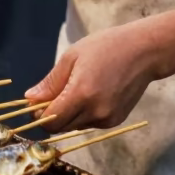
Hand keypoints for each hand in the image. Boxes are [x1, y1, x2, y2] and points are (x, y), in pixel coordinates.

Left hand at [26, 21, 156, 130]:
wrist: (144, 52)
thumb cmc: (106, 47)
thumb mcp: (72, 57)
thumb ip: (51, 82)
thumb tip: (30, 99)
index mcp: (81, 94)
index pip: (50, 121)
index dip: (39, 114)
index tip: (39, 101)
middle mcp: (95, 112)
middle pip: (61, 127)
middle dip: (53, 115)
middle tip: (58, 92)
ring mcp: (107, 119)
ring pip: (75, 126)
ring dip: (69, 115)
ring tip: (80, 89)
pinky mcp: (116, 121)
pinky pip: (90, 124)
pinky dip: (85, 114)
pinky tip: (93, 94)